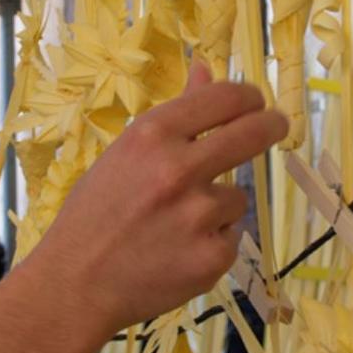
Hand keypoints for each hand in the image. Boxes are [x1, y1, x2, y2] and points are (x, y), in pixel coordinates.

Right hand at [31, 60, 287, 335]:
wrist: (75, 284)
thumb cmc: (95, 213)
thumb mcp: (126, 153)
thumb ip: (175, 114)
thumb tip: (206, 68)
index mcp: (152, 135)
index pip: (226, 98)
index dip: (249, 97)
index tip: (256, 103)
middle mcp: (178, 169)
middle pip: (254, 133)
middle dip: (272, 126)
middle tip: (277, 126)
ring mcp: (198, 215)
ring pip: (236, 197)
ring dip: (217, 207)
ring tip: (174, 226)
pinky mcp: (213, 257)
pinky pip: (230, 237)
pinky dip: (211, 243)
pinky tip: (176, 253)